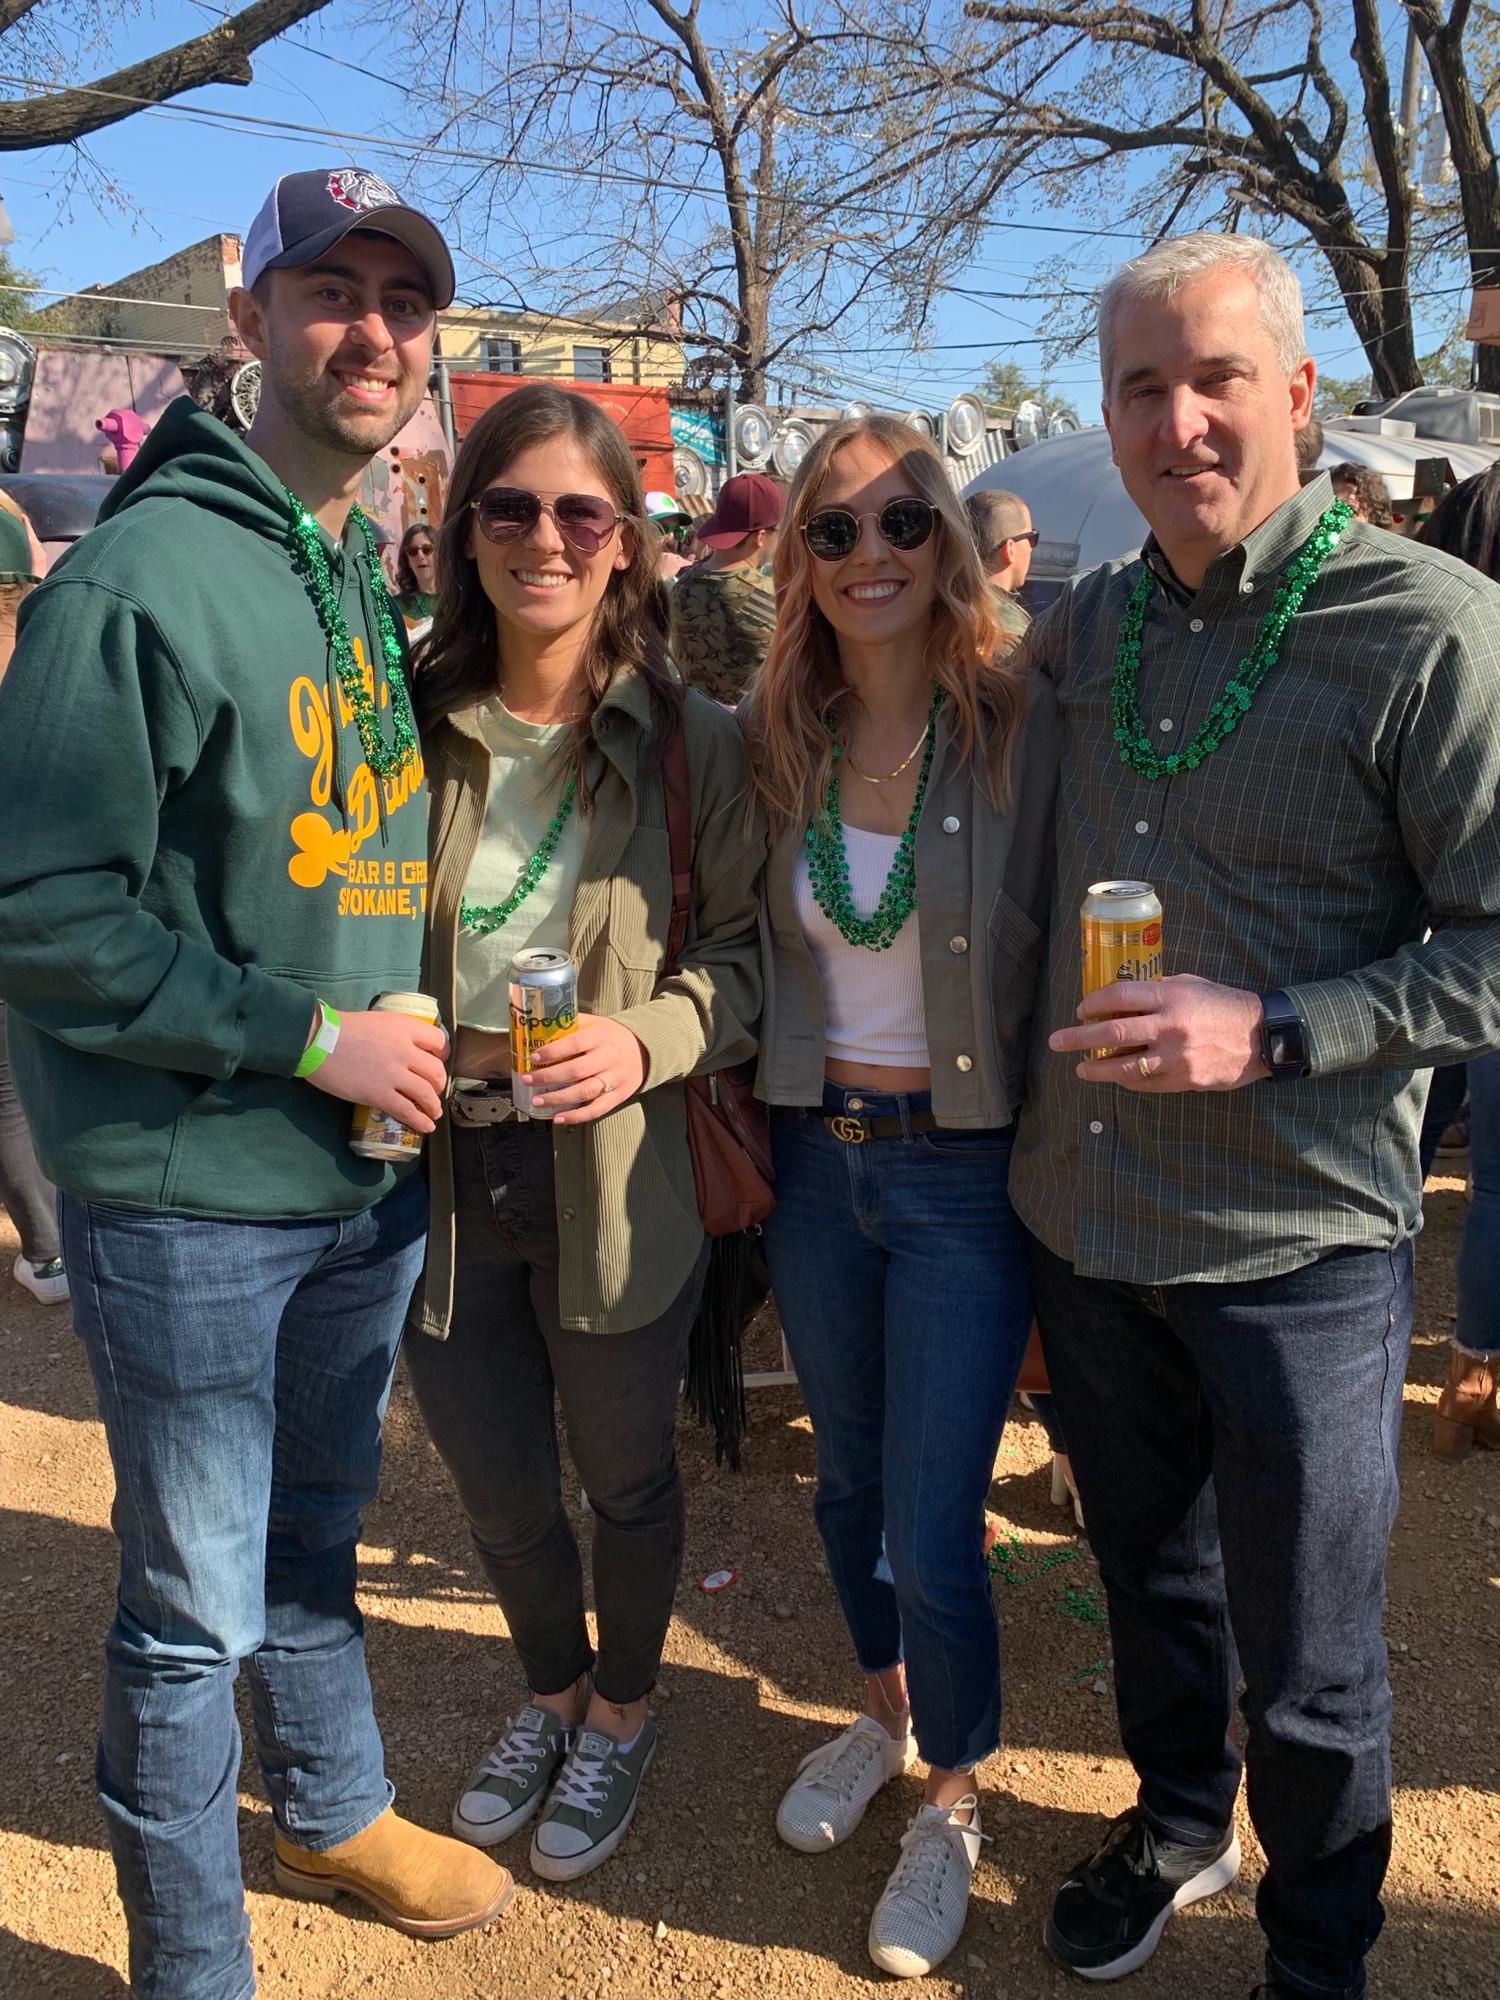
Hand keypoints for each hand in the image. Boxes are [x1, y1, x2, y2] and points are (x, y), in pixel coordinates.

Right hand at [305, 1008, 449, 1131]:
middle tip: (434, 1089)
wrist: (317, 1041)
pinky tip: (426, 1126)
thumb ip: (395, 1034)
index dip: (441, 1052)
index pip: (438, 1040)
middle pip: (435, 1070)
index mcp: (404, 1028)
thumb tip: (404, 1048)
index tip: (439, 1060)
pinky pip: (407, 1111)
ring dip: (433, 1105)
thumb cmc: (341, 1029)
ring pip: (426, 1093)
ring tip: (433, 1112)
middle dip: (438, 1083)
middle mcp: (405, 1051)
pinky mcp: (379, 1095)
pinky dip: (420, 1120)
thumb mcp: (377, 1021)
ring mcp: (393, 1074)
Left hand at [529, 1012, 647, 1124]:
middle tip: (527, 1080)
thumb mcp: (595, 1023)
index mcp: (601, 1036)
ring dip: (558, 1098)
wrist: (645, 1049)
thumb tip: (539, 1027)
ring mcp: (614, 1078)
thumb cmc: (611, 1036)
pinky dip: (576, 1116)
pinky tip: (558, 1117)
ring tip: (537, 1101)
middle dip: (548, 1077)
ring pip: (584, 1092)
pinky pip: (596, 1109)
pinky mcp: (618, 1095)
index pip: (575, 1044)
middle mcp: (609, 1058)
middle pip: (576, 1070)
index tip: (534, 1057)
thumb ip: (571, 1024)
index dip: (553, 1051)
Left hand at [1049, 974, 1270, 1091]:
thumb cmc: (1224, 1005)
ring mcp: (1176, 1056)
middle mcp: (1170, 1025)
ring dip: (1097, 1068)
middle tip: (1057, 1041)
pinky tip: (1114, 1077)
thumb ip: (1158, 990)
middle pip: (1113, 1031)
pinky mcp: (1183, 1079)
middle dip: (1079, 1037)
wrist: (1262, 1036)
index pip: (1120, 995)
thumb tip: (1122, 996)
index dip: (1094, 1002)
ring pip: (1124, 1065)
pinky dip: (1126, 1080)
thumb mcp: (1191, 985)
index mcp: (1171, 996)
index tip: (1081, 1009)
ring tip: (1080, 1068)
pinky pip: (1145, 1083)